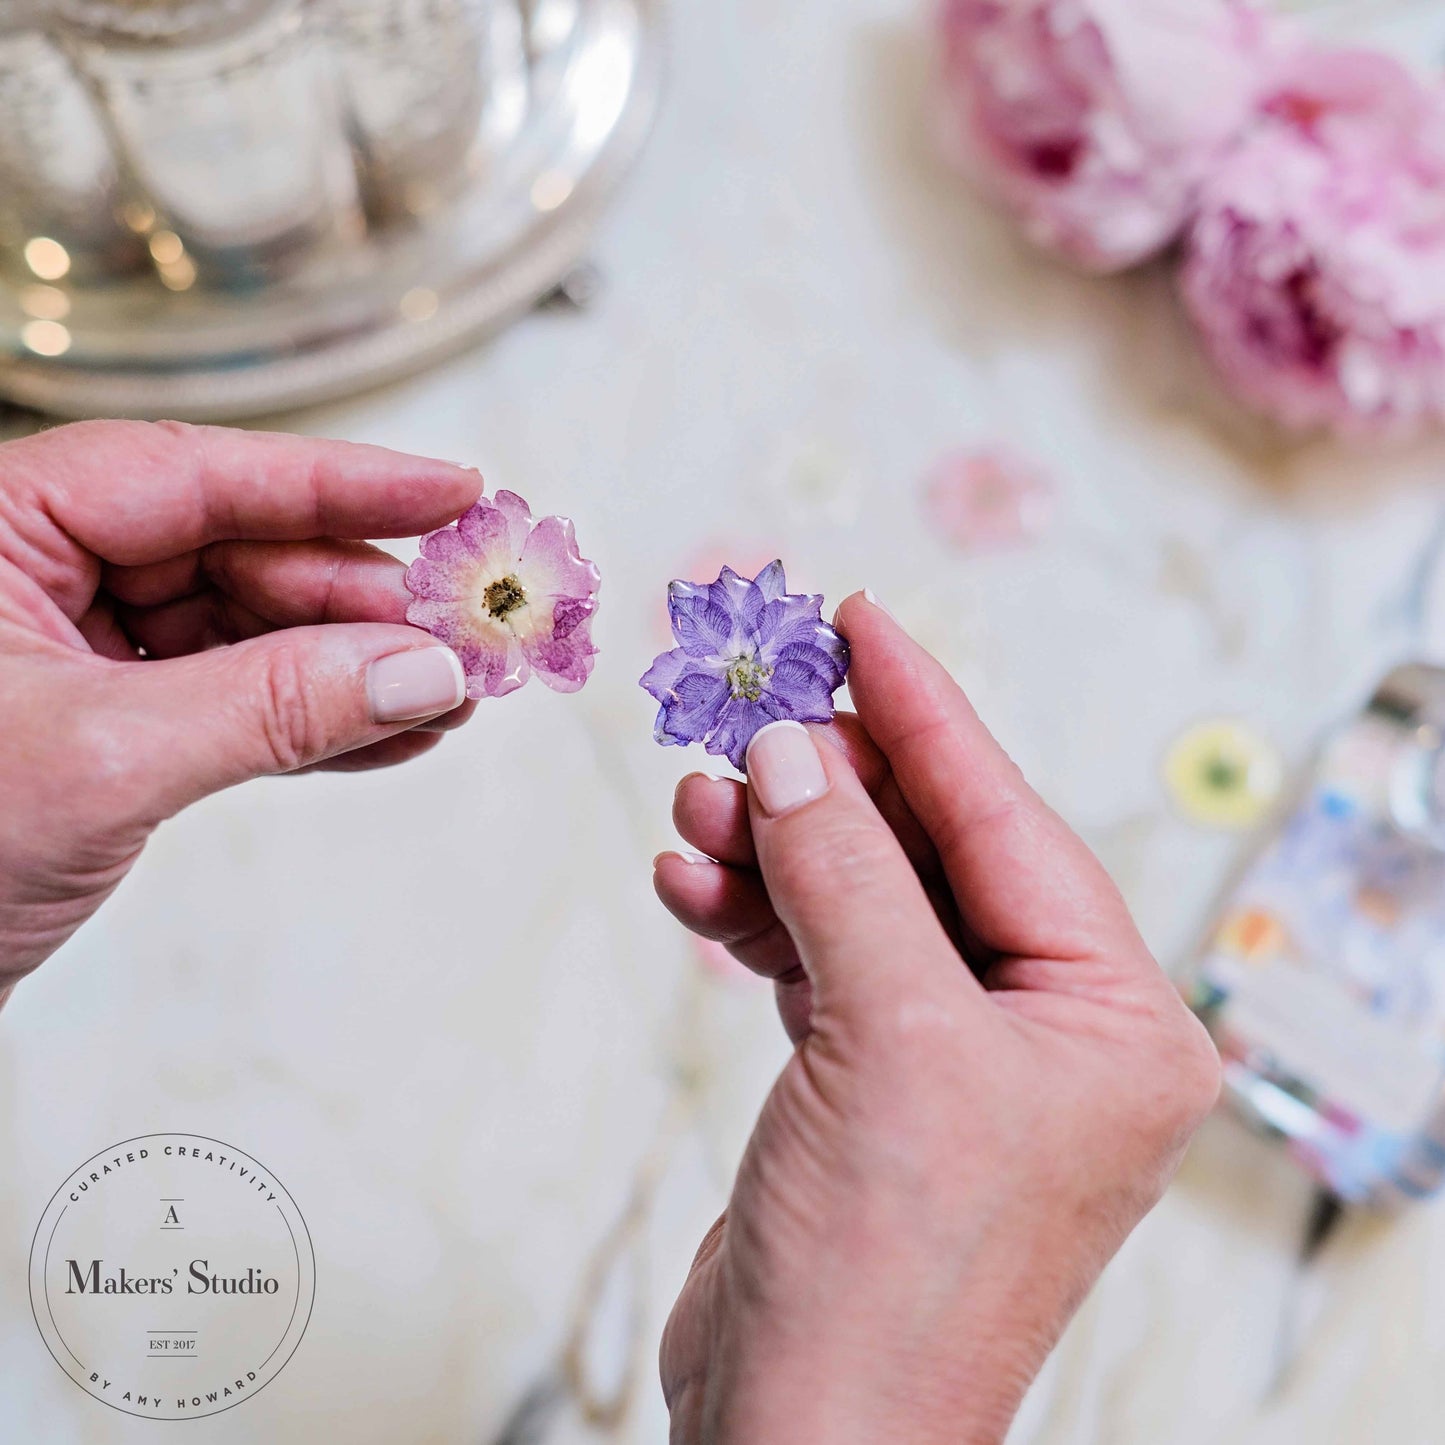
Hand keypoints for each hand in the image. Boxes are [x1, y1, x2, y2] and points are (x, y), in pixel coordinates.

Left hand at [0, 420, 479, 997]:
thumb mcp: (99, 760)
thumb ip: (270, 704)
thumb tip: (423, 670)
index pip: (193, 475)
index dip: (339, 482)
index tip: (454, 493)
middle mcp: (37, 571)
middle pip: (239, 554)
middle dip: (360, 605)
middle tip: (466, 638)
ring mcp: (74, 650)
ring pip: (248, 632)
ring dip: (353, 672)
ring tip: (451, 698)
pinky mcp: (107, 724)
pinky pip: (233, 702)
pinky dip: (313, 725)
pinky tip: (394, 736)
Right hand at [652, 593, 1220, 1443]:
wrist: (803, 1437)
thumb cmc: (890, 1270)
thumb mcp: (888, 1033)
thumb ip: (845, 869)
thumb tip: (795, 749)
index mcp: (1116, 1019)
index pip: (1010, 820)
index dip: (926, 711)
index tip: (862, 620)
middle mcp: (1052, 1033)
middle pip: (933, 854)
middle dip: (832, 785)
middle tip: (748, 715)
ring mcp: (960, 1060)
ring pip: (864, 901)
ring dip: (779, 849)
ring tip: (699, 807)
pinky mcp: (878, 1084)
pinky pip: (821, 959)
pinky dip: (757, 915)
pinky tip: (696, 882)